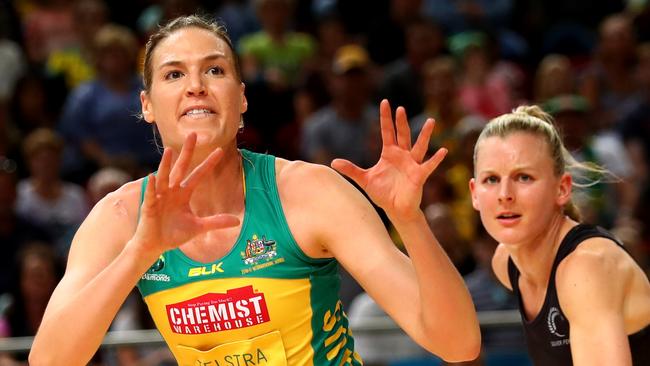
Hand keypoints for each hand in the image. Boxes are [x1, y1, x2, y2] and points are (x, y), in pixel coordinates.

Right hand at [133, 133, 239, 256]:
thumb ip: (216, 222)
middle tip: (193, 134)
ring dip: (166, 164)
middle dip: (187, 152)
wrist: (154, 245)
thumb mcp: (198, 227)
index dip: (209, 163)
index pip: (199, 175)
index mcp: (183, 193)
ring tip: (169, 150)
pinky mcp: (149, 207)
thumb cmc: (173, 234)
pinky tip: (153, 176)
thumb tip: (237, 220)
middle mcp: (172, 191)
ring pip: (164, 177)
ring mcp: (159, 197)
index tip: (220, 151)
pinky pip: (151, 195)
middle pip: (181, 167)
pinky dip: (152, 186)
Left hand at [331, 100, 446, 219]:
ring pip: (419, 146)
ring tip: (431, 121)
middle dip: (401, 122)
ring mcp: (412, 164)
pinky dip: (436, 159)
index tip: (385, 102)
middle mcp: (402, 155)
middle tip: (400, 108)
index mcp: (389, 153)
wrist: (395, 209)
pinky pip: (428, 166)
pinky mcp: (419, 176)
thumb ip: (351, 169)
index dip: (386, 117)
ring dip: (425, 134)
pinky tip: (443, 151)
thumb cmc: (382, 193)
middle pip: (402, 135)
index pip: (387, 131)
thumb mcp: (365, 179)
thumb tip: (333, 162)